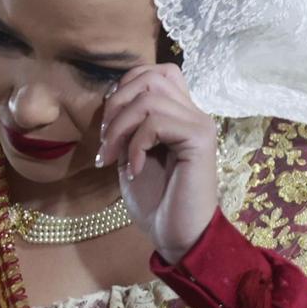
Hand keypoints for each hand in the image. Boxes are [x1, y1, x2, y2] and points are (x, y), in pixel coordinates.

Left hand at [95, 63, 217, 263]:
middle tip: (106, 142)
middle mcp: (194, 113)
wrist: (177, 235)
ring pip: (150, 98)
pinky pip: (157, 122)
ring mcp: (199, 124)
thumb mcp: (131, 154)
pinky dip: (136, 145)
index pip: (155, 72)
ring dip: (121, 127)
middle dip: (117, 104)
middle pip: (151, 76)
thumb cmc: (156, 201)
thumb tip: (111, 100)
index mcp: (180, 114)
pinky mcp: (200, 138)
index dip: (125, 88)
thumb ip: (129, 125)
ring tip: (114, 158)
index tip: (109, 126)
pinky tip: (135, 169)